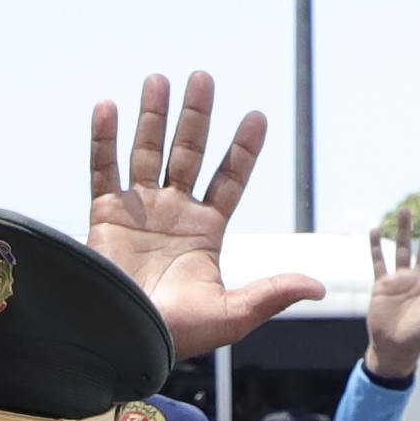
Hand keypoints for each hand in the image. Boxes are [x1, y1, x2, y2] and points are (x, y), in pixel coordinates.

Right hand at [89, 71, 326, 357]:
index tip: (258, 117)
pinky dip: (103, 140)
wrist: (122, 343)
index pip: (229, 179)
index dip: (243, 149)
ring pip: (147, 152)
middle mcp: (173, 213)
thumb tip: (318, 287)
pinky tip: (109, 106)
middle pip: (188, 153)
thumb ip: (270, 294)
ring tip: (161, 79)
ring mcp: (138, 211)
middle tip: (204, 77)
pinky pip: (102, 170)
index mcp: (205, 231)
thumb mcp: (231, 316)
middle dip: (197, 116)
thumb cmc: (175, 336)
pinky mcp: (103, 216)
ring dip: (153, 116)